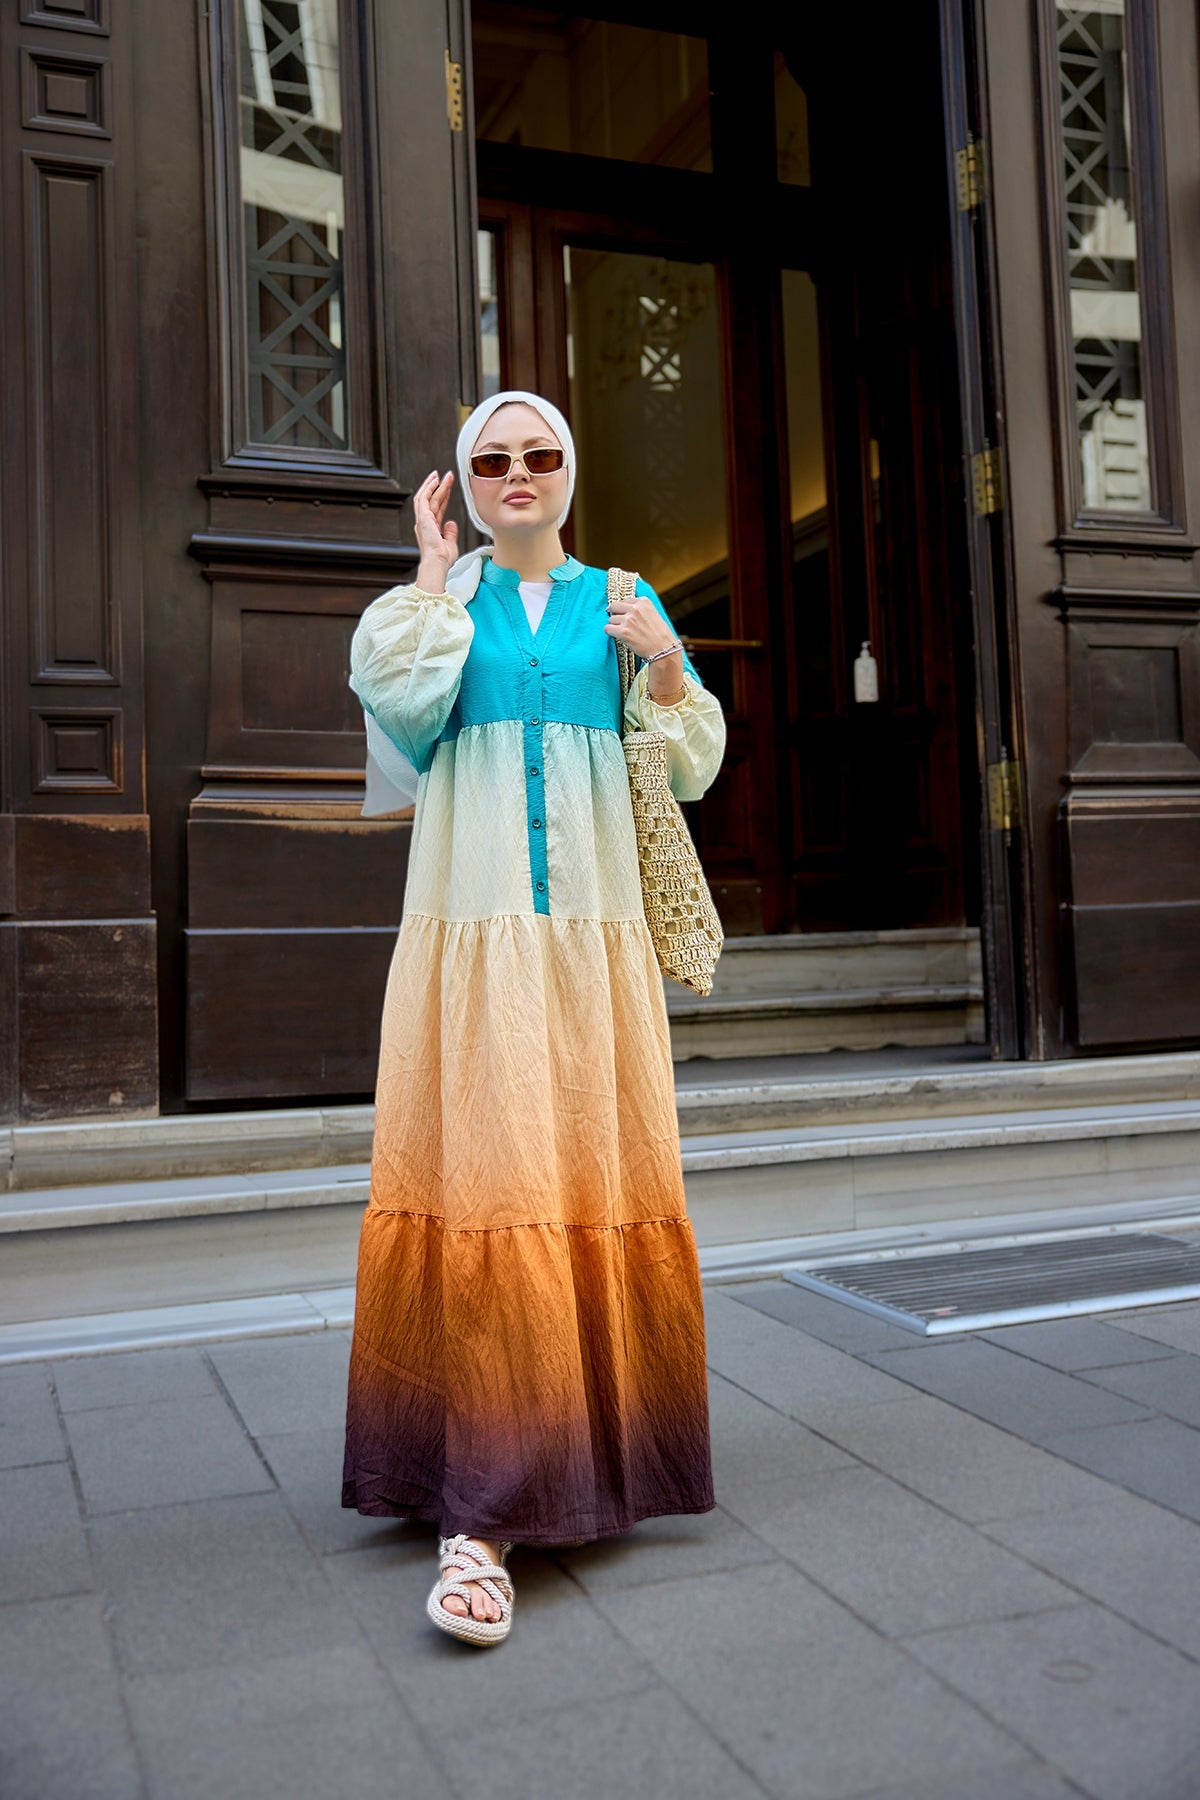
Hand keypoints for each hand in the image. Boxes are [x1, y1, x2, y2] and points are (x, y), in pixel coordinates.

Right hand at [413, 469, 458, 591]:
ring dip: (433, 484)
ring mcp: (422, 519)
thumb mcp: (450, 543)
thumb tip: (451, 523)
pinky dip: (428, 488)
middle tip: (446, 476)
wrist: (437, 563)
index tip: (448, 487)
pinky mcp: (422, 517)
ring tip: (440, 475)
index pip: (437, 507)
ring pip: (426, 496)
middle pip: (431, 499)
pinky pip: (424, 498)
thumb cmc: (442, 559)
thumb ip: (450, 533)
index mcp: (430, 528)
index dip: (443, 496)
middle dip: (439, 487)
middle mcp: (425, 522)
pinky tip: (435, 481)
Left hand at [603, 594, 677, 660]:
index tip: (625, 616)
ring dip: (615, 626)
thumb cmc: (660, 634)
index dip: (623, 610)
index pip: (623, 601)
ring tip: (626, 633)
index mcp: (643, 601)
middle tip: (620, 624)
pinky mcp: (623, 632)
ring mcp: (628, 620)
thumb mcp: (653, 614)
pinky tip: (618, 636)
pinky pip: (607, 629)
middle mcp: (635, 608)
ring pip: (611, 619)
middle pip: (613, 607)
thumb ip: (639, 609)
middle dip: (615, 615)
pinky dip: (610, 633)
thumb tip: (622, 609)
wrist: (664, 650)